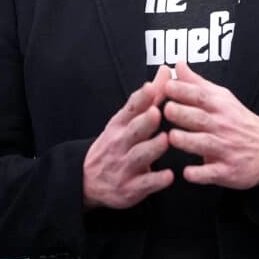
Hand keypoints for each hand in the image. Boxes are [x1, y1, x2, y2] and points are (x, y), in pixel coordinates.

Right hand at [82, 65, 173, 208]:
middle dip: (144, 121)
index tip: (150, 87)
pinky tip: (169, 175)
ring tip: (165, 140)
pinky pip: (145, 183)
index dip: (140, 98)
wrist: (88, 180)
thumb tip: (166, 70)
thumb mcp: (127, 120)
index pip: (129, 108)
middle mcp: (121, 143)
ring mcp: (124, 166)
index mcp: (120, 124)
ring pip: (140, 156)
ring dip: (152, 148)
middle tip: (156, 112)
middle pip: (134, 130)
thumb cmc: (116, 144)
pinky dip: (157, 179)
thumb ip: (150, 97)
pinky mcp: (131, 188)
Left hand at [163, 61, 258, 188]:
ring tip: (171, 137)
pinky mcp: (226, 171)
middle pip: (200, 118)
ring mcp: (225, 149)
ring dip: (187, 141)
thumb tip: (178, 65)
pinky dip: (200, 173)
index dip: (183, 90)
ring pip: (204, 144)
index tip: (167, 86)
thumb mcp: (222, 98)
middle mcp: (223, 126)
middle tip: (165, 109)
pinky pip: (212, 172)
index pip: (201, 96)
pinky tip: (187, 172)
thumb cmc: (238, 121)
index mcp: (220, 107)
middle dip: (182, 113)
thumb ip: (196, 83)